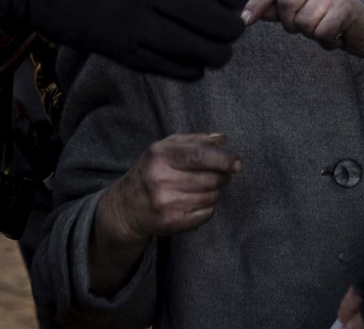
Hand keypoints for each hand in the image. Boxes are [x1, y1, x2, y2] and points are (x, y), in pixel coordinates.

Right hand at [0, 0, 245, 78]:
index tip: (238, 3)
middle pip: (208, 18)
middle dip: (231, 28)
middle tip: (235, 31)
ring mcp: (132, 23)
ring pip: (192, 47)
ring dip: (215, 53)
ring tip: (221, 53)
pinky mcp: (118, 50)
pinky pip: (164, 66)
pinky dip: (188, 70)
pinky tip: (197, 67)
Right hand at [99, 133, 241, 242]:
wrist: (126, 207)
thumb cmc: (152, 171)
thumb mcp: (166, 148)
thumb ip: (195, 140)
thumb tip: (222, 140)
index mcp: (161, 155)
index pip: (199, 156)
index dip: (222, 160)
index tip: (237, 163)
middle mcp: (161, 179)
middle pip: (210, 179)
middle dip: (223, 176)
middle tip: (222, 174)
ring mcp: (165, 203)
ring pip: (210, 197)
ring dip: (214, 192)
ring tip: (203, 188)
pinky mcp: (170, 223)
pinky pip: (205, 214)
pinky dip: (207, 208)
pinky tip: (195, 202)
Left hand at [242, 0, 363, 70]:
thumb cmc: (331, 22)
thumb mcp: (303, 14)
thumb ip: (279, 10)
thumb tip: (250, 12)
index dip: (256, 3)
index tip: (242, 21)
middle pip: (286, 5)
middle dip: (293, 25)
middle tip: (311, 28)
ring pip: (304, 22)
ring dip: (314, 35)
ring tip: (327, 30)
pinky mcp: (346, 5)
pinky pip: (321, 33)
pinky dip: (328, 42)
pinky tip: (337, 36)